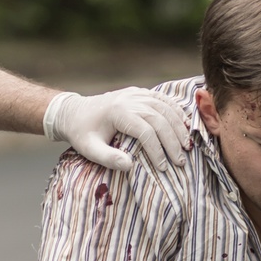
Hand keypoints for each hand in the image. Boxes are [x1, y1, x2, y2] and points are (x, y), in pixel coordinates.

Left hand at [44, 88, 190, 171]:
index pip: (145, 132)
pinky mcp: (140, 92)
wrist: (74, 112)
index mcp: (118, 112)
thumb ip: (108, 158)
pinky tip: (185, 124)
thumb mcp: (89, 149)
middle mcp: (130, 99)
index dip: (157, 150)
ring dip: (179, 127)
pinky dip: (176, 111)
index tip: (162, 167)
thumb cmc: (82, 133)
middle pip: (160, 119)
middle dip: (172, 141)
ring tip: (186, 145)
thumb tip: (130, 166)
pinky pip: (163, 99)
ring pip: (165, 108)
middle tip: (180, 161)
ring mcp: (136, 93)